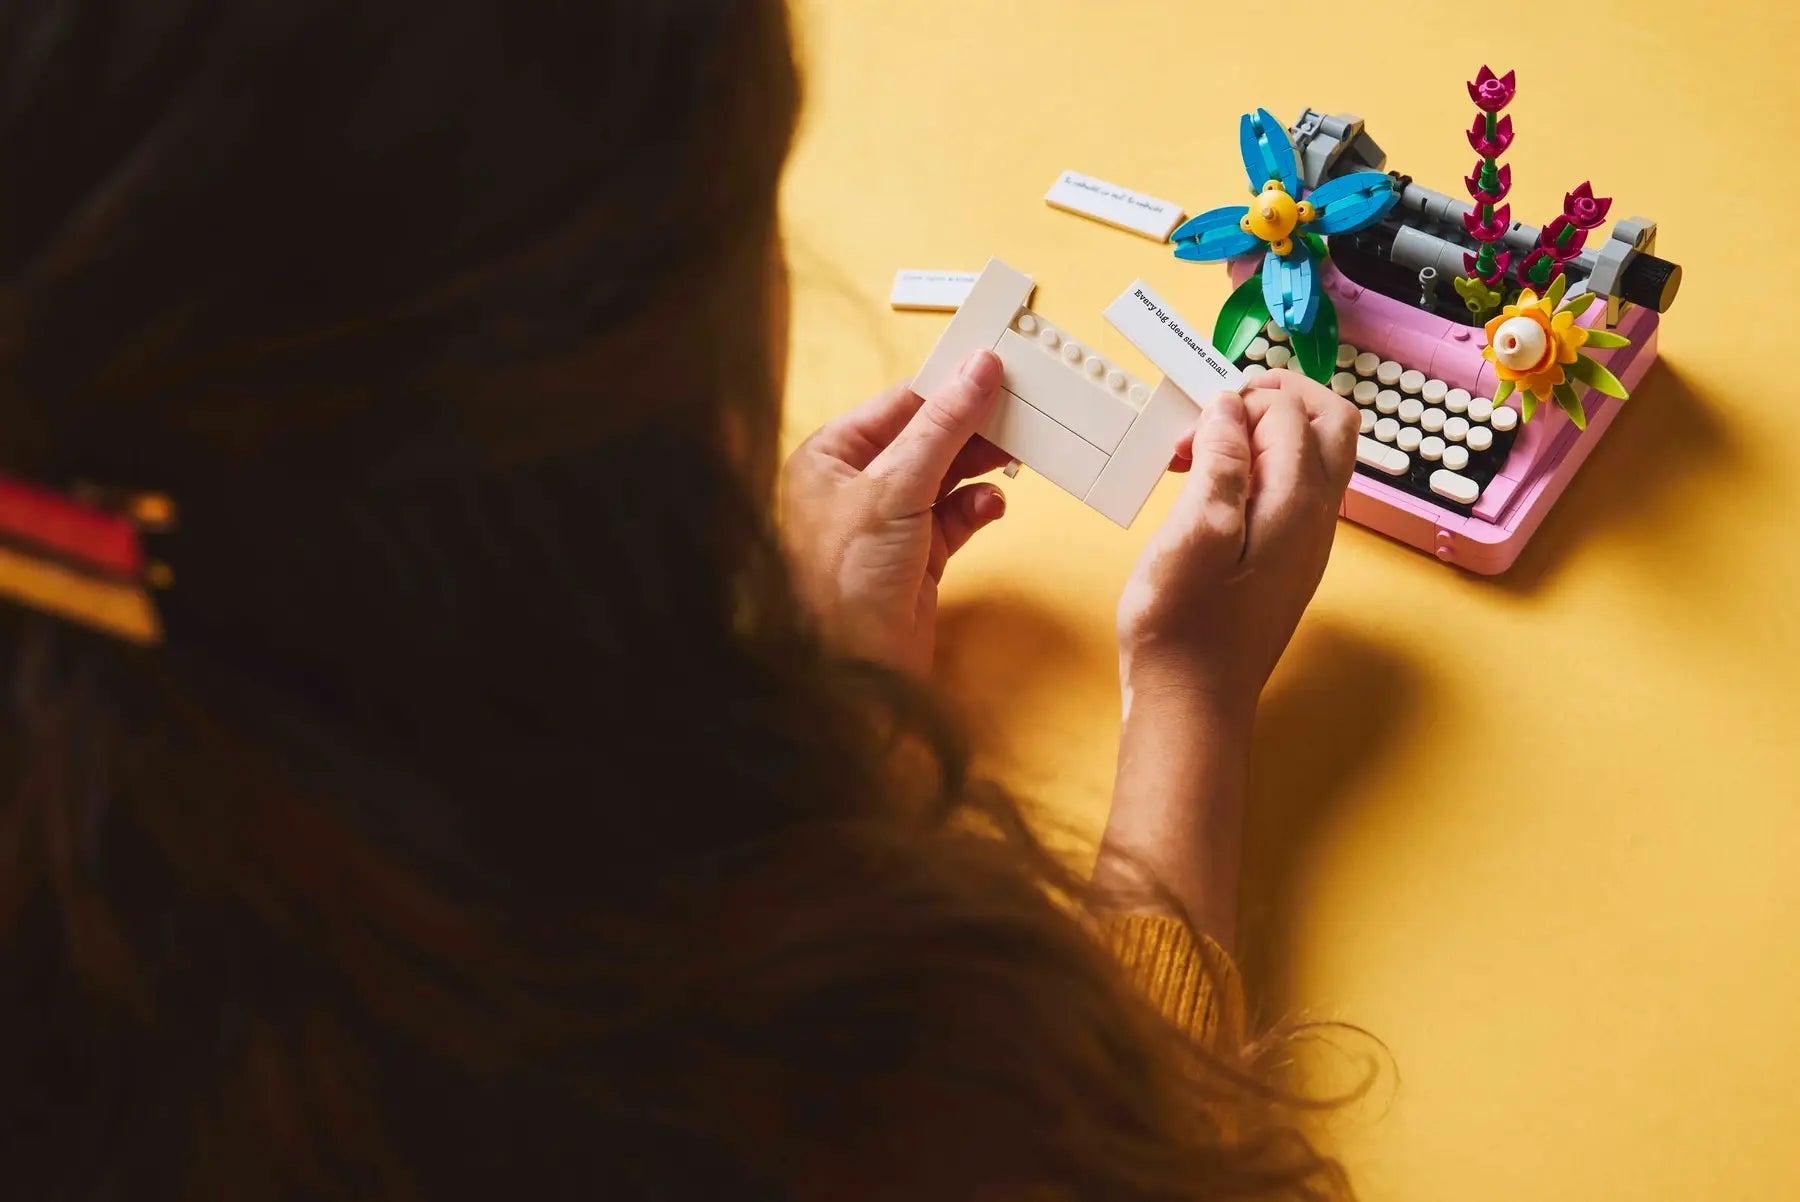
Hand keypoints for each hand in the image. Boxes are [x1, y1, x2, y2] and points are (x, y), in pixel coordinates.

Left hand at [781, 349, 1011, 673]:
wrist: (851, 674)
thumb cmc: (843, 583)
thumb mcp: (895, 488)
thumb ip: (942, 426)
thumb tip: (977, 371)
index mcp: (830, 457)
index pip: (899, 404)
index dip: (948, 386)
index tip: (996, 369)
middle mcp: (855, 486)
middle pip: (928, 437)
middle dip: (973, 428)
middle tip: (1021, 411)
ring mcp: (888, 523)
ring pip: (947, 477)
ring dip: (982, 467)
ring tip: (1017, 454)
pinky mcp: (916, 558)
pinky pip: (956, 518)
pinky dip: (977, 508)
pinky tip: (992, 504)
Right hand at [1097, 370, 1358, 941]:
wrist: (1192, 705)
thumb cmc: (1183, 627)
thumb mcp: (1192, 532)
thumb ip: (1220, 462)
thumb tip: (1230, 408)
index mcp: (1298, 504)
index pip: (1292, 410)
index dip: (1239, 399)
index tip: (1189, 427)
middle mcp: (1316, 518)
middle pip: (1329, 423)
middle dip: (1275, 398)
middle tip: (1214, 413)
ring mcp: (1306, 542)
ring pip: (1313, 456)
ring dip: (1263, 435)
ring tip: (1200, 455)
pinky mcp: (1286, 563)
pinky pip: (1290, 492)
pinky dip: (1257, 471)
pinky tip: (1209, 496)